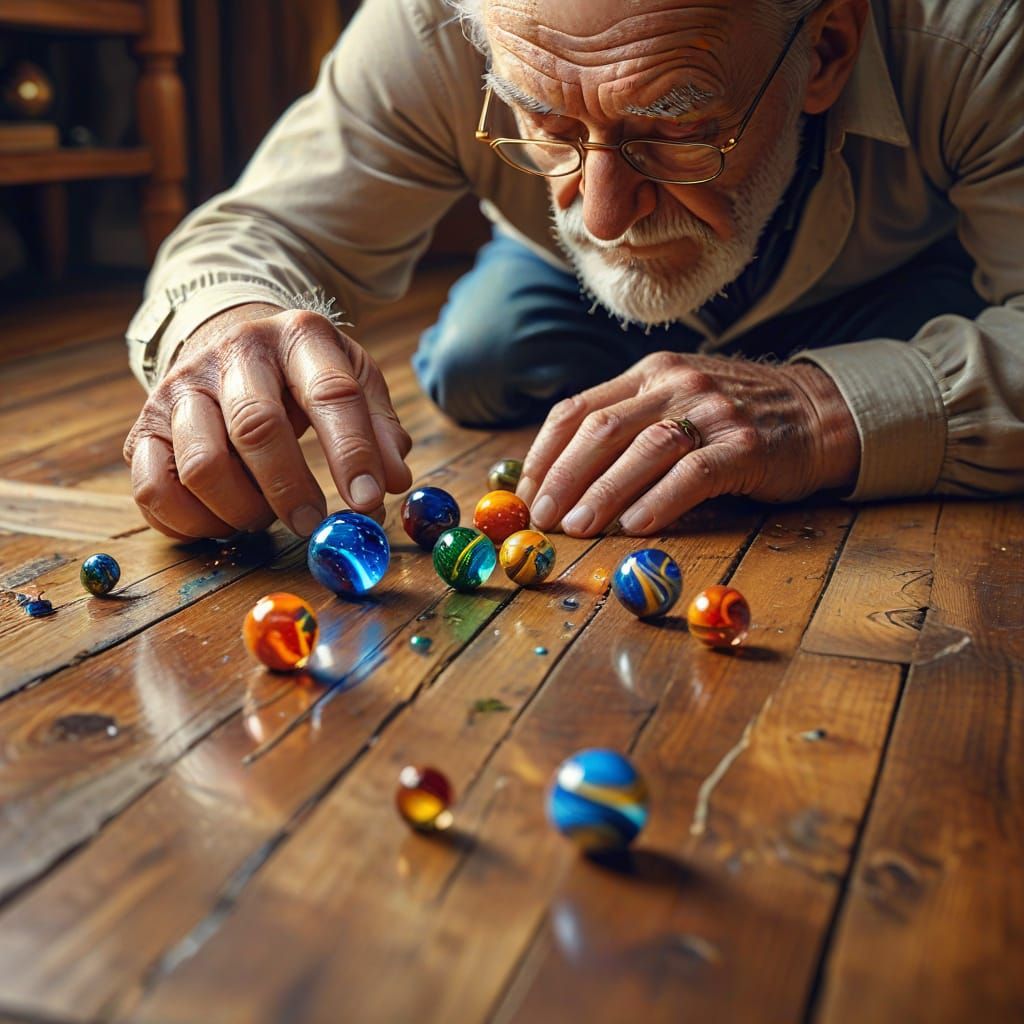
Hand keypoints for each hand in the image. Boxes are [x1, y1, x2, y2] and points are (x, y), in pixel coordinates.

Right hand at [124, 304, 411, 539]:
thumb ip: (380, 429)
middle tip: (312, 525)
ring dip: (241, 509)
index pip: (331, 394)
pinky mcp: (143, 426)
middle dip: (291, 489)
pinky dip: (192, 522)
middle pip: (256, 428)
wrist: (227, 337)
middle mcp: (234, 354)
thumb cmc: (300, 373)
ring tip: (266, 515)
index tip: (369, 502)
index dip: (353, 453)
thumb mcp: (353, 378)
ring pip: (202, 465)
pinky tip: (224, 520)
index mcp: (298, 336)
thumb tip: (394, 482)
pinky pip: (155, 488)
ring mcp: (180, 388)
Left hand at [516, 351, 859, 536]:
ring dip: (602, 492)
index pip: (578, 409)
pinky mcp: (745, 445)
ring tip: (577, 528)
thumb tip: (559, 480)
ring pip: (643, 450)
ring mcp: (712, 412)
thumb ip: (626, 428)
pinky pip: (694, 473)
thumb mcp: (675, 404)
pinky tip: (636, 526)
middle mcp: (675, 385)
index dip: (545, 455)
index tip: (525, 494)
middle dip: (564, 477)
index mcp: (648, 375)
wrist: (817, 413)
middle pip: (602, 429)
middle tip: (542, 518)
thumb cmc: (732, 421)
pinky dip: (660, 500)